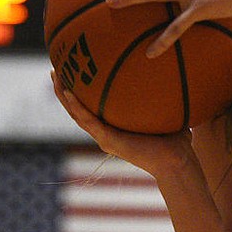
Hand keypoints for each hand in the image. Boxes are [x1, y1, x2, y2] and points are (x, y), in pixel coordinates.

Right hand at [50, 71, 195, 179]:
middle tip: (55, 69)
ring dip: (63, 95)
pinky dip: (77, 107)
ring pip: (76, 114)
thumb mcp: (166, 112)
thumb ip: (164, 97)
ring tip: (55, 75)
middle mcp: (106, 132)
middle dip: (64, 89)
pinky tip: (68, 92)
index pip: (92, 107)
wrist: (176, 161)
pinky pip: (88, 121)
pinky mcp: (108, 141)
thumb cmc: (176, 141)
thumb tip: (173, 74)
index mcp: (115, 127)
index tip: (73, 72)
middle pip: (78, 109)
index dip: (81, 91)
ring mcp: (105, 137)